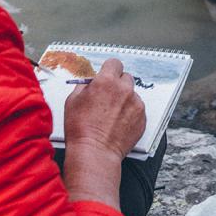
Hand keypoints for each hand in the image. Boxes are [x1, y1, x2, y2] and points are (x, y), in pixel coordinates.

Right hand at [62, 58, 145, 206]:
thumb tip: (90, 81)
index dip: (109, 69)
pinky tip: (118, 123)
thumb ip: (84, 85)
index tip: (107, 75)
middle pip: (126, 77)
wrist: (95, 152)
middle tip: (108, 97)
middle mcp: (124, 89)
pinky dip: (130, 113)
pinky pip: (137, 109)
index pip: (114, 63)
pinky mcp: (142, 118)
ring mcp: (136, 103)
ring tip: (112, 115)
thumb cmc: (80, 129)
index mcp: (106, 81)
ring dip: (124, 100)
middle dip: (118, 84)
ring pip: (132, 94)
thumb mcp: (72, 100)